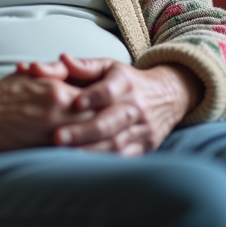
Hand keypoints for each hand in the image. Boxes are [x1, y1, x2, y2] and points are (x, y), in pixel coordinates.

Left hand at [15, 56, 200, 155]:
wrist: (167, 96)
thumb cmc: (124, 80)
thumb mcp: (106, 66)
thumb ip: (79, 66)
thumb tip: (57, 60)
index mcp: (124, 82)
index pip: (109, 90)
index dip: (92, 96)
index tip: (75, 103)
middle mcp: (135, 106)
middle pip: (111, 121)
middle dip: (84, 131)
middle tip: (58, 137)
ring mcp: (141, 129)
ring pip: (116, 143)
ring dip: (90, 151)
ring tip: (64, 154)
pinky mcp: (144, 147)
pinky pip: (123, 158)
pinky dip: (103, 163)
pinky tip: (82, 166)